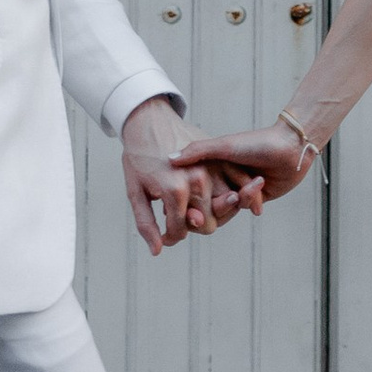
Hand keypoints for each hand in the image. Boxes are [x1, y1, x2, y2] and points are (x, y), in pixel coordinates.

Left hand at [122, 94, 258, 252]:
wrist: (148, 121)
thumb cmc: (138, 157)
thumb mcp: (135, 192)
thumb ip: (147, 223)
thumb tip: (158, 250)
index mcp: (174, 191)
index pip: (181, 231)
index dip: (170, 237)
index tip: (163, 234)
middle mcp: (198, 180)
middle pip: (207, 223)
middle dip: (192, 226)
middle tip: (178, 219)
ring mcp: (212, 168)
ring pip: (222, 208)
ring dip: (212, 212)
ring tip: (193, 207)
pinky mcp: (220, 158)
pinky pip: (235, 187)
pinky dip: (232, 196)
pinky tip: (218, 198)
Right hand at [173, 119, 318, 204]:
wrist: (292, 148)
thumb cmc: (257, 142)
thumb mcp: (224, 145)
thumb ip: (197, 152)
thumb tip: (168, 159)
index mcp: (212, 164)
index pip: (192, 186)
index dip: (188, 197)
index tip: (186, 206)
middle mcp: (222, 176)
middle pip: (208, 201)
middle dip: (214, 204)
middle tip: (223, 202)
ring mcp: (238, 187)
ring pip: (227, 207)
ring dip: (240, 200)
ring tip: (254, 186)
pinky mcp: (254, 197)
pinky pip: (245, 208)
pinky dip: (252, 202)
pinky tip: (260, 191)